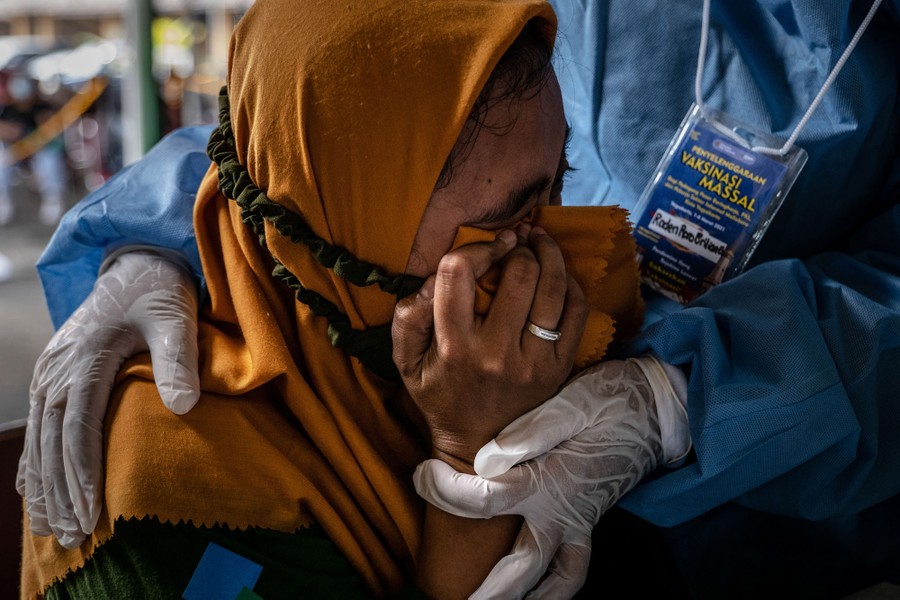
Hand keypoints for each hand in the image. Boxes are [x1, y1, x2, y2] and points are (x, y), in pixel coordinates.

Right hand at [17, 251, 200, 547]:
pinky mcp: (55, 370)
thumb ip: (179, 360)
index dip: (83, 473)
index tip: (94, 512)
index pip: (79, 427)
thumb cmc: (160, 290)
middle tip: (72, 536)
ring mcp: (51, 369)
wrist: (137, 259)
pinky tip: (35, 488)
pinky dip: (36, 458)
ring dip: (44, 483)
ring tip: (52, 526)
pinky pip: (39, 422)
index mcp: (86, 358)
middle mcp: (59, 367)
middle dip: (61, 491)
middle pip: (53, 440)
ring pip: (40, 436)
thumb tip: (185, 409)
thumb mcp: (175, 317)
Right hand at [393, 227, 588, 469]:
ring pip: (552, 288)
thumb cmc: (440, 395)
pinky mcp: (559, 368)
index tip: (485, 245)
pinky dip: (571, 285)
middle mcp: (496, 352)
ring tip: (540, 243)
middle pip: (518, 274)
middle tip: (516, 241)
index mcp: (453, 346)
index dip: (475, 247)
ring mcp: (533, 361)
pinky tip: (559, 275)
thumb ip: (408, 316)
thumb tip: (431, 278)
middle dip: (518, 247)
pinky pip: (576, 313)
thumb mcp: (406, 361)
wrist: (478, 446)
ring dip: (550, 254)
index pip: (458, 273)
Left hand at [414, 356, 688, 598]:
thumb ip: (530, 432)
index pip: (485, 499)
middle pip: (519, 567)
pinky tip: (536, 595)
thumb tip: (485, 463)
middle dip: (486, 590)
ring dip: (522, 599)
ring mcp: (579, 522)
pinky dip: (554, 588)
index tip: (420, 474)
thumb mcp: (573, 402)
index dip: (445, 491)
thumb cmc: (612, 400)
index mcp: (553, 482)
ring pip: (552, 581)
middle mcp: (564, 512)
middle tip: (447, 599)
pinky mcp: (588, 520)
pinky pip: (573, 568)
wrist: (656, 407)